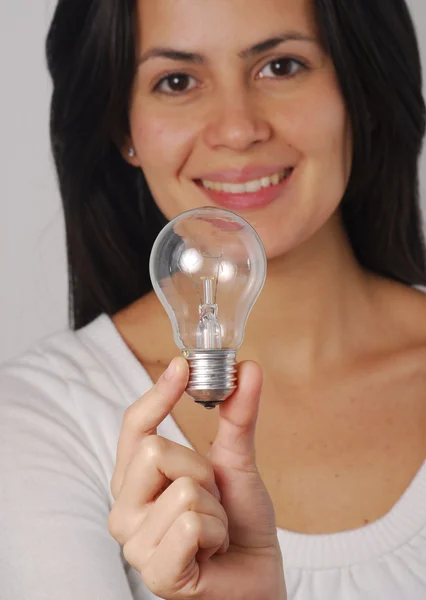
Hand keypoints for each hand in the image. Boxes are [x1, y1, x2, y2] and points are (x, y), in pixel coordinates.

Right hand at [108, 356, 286, 599]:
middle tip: (211, 496)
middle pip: (154, 449)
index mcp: (134, 481)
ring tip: (214, 529)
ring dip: (215, 508)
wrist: (258, 574)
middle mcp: (124, 510)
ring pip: (183, 489)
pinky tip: (213, 551)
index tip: (182, 365)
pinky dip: (217, 533)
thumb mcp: (237, 461)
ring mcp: (135, 545)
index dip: (157, 394)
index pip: (133, 427)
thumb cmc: (239, 521)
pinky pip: (191, 524)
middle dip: (201, 469)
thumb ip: (238, 415)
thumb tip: (248, 367)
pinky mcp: (157, 574)